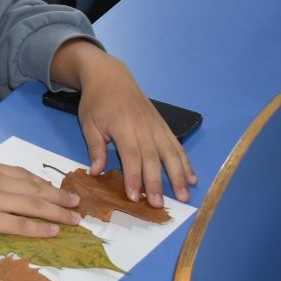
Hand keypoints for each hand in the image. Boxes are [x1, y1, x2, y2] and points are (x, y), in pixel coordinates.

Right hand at [0, 158, 81, 237]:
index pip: (21, 174)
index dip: (41, 182)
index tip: (53, 187)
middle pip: (34, 188)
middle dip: (57, 196)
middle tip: (75, 202)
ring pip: (33, 205)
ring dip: (57, 212)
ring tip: (73, 218)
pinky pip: (20, 223)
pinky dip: (39, 227)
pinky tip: (53, 231)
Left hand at [52, 41, 197, 206]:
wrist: (110, 76)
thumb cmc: (96, 101)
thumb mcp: (88, 123)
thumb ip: (96, 148)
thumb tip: (96, 172)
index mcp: (123, 126)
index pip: (131, 156)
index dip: (134, 178)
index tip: (135, 197)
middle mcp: (144, 127)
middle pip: (153, 158)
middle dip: (157, 183)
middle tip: (160, 205)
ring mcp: (156, 126)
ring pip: (171, 153)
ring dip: (178, 176)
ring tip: (185, 196)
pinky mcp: (163, 125)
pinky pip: (176, 145)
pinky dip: (185, 162)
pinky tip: (192, 178)